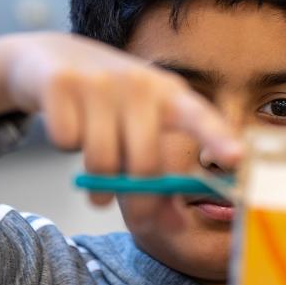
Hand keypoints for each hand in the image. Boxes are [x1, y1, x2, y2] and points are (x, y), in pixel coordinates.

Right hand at [0, 32, 241, 203]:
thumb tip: (174, 226)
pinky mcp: (61, 83)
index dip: (218, 139)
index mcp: (169, 94)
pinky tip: (68, 127)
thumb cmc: (108, 104)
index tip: (236, 159)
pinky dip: (65, 147)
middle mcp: (139, 83)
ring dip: (97, 183)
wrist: (49, 58)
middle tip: (133, 216)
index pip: (201, 117)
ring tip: (96, 183)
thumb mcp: (139, 128)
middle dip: (139, 200)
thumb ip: (159, 175)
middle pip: (145, 163)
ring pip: (102, 160)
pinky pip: (67, 143)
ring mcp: (100, 81)